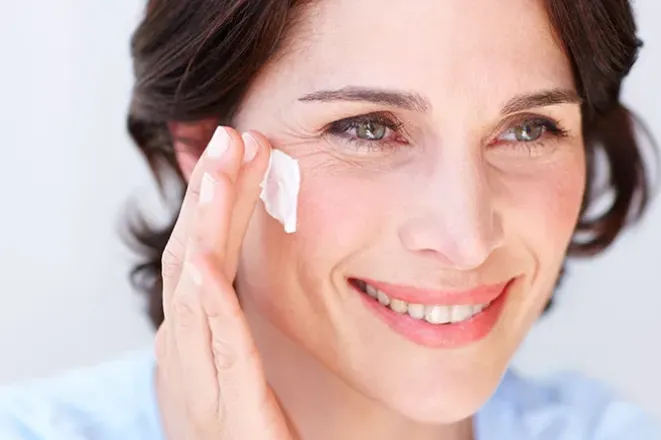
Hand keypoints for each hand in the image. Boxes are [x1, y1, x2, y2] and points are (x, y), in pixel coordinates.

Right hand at [154, 126, 292, 439]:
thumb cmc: (242, 433)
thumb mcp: (233, 365)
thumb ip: (232, 320)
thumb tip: (229, 270)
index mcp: (194, 334)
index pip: (205, 251)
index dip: (220, 200)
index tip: (242, 151)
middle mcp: (186, 347)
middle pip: (193, 253)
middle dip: (211, 193)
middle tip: (232, 135)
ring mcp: (199, 375)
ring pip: (195, 286)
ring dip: (206, 223)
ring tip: (219, 169)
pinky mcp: (226, 404)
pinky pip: (215, 344)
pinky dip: (207, 299)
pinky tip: (206, 259)